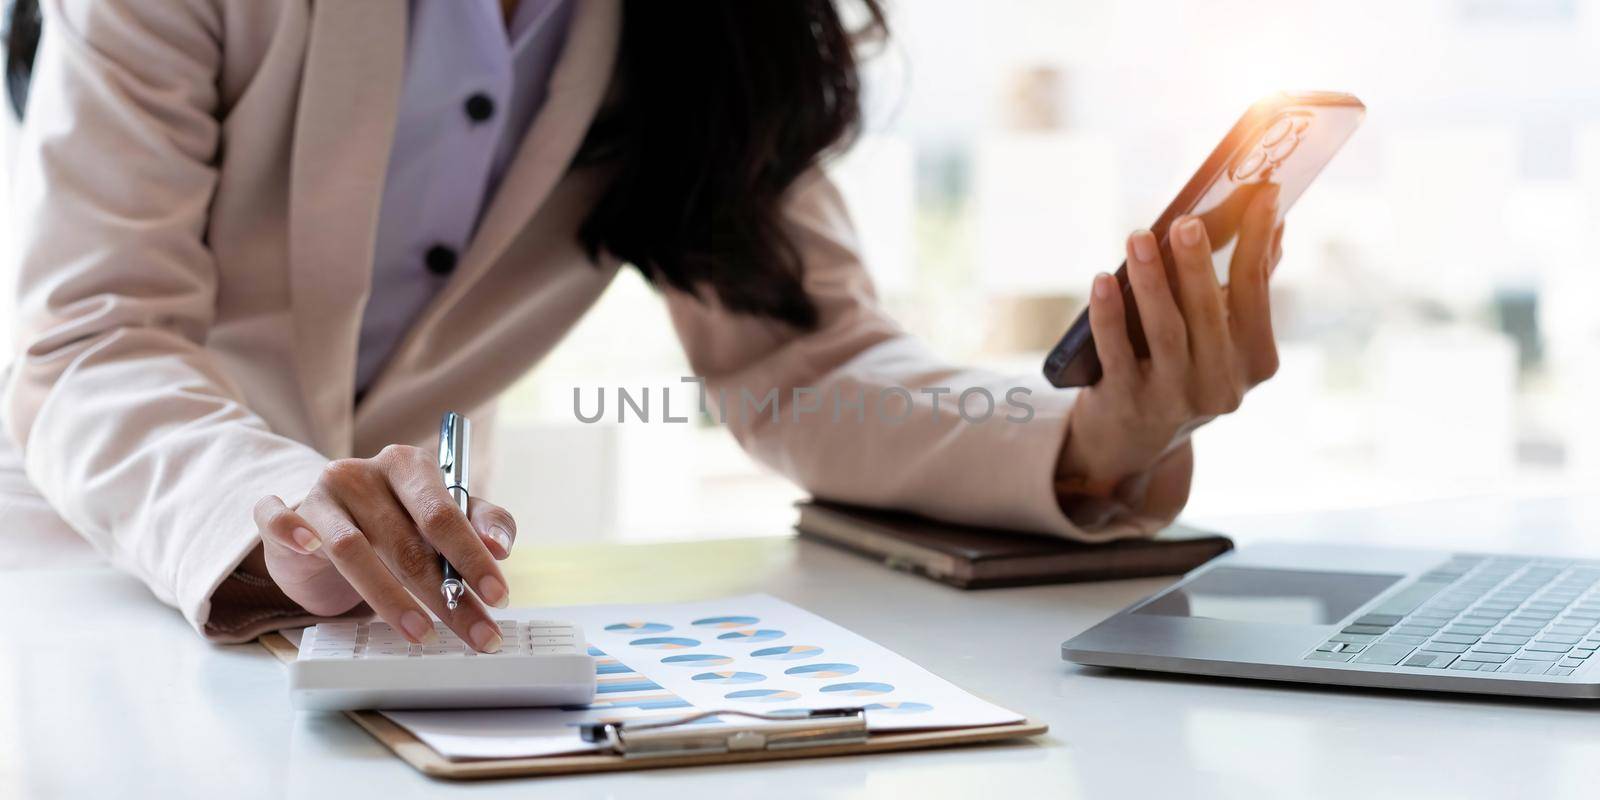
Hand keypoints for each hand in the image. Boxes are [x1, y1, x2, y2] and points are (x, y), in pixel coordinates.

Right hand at [252, 446, 518, 651]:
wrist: (322, 527)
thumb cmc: (392, 523)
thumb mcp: (439, 519)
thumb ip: (480, 523)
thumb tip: (502, 547)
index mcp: (408, 466)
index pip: (445, 514)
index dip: (474, 558)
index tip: (498, 597)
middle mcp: (364, 474)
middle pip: (407, 540)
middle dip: (447, 596)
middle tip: (476, 634)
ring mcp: (321, 494)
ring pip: (354, 549)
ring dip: (390, 598)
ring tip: (421, 635)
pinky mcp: (283, 516)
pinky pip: (279, 521)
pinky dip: (292, 531)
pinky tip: (311, 550)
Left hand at [1056, 183, 1283, 494]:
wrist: (1134, 442)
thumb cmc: (1183, 369)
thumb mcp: (1222, 339)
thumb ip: (1247, 288)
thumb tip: (1276, 225)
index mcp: (1255, 361)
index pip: (1256, 291)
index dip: (1257, 240)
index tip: (1260, 195)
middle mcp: (1221, 384)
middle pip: (1210, 312)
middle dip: (1197, 263)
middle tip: (1185, 221)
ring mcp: (1175, 397)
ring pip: (1165, 330)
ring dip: (1150, 279)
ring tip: (1137, 237)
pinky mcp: (1128, 403)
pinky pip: (1116, 351)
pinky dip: (1108, 314)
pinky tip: (1102, 280)